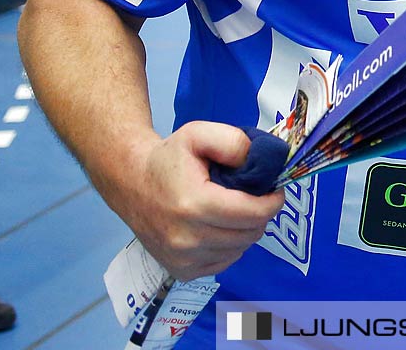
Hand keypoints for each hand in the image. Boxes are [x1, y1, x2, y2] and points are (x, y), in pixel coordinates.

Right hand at [113, 122, 285, 278]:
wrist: (131, 183)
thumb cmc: (168, 158)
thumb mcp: (199, 134)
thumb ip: (234, 142)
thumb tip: (261, 162)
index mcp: (193, 205)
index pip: (253, 214)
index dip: (273, 202)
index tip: (275, 189)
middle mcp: (186, 239)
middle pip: (250, 233)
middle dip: (261, 214)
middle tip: (255, 196)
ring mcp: (182, 259)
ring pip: (240, 249)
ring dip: (246, 229)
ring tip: (234, 208)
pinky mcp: (181, 271)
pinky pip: (225, 261)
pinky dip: (231, 245)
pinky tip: (220, 226)